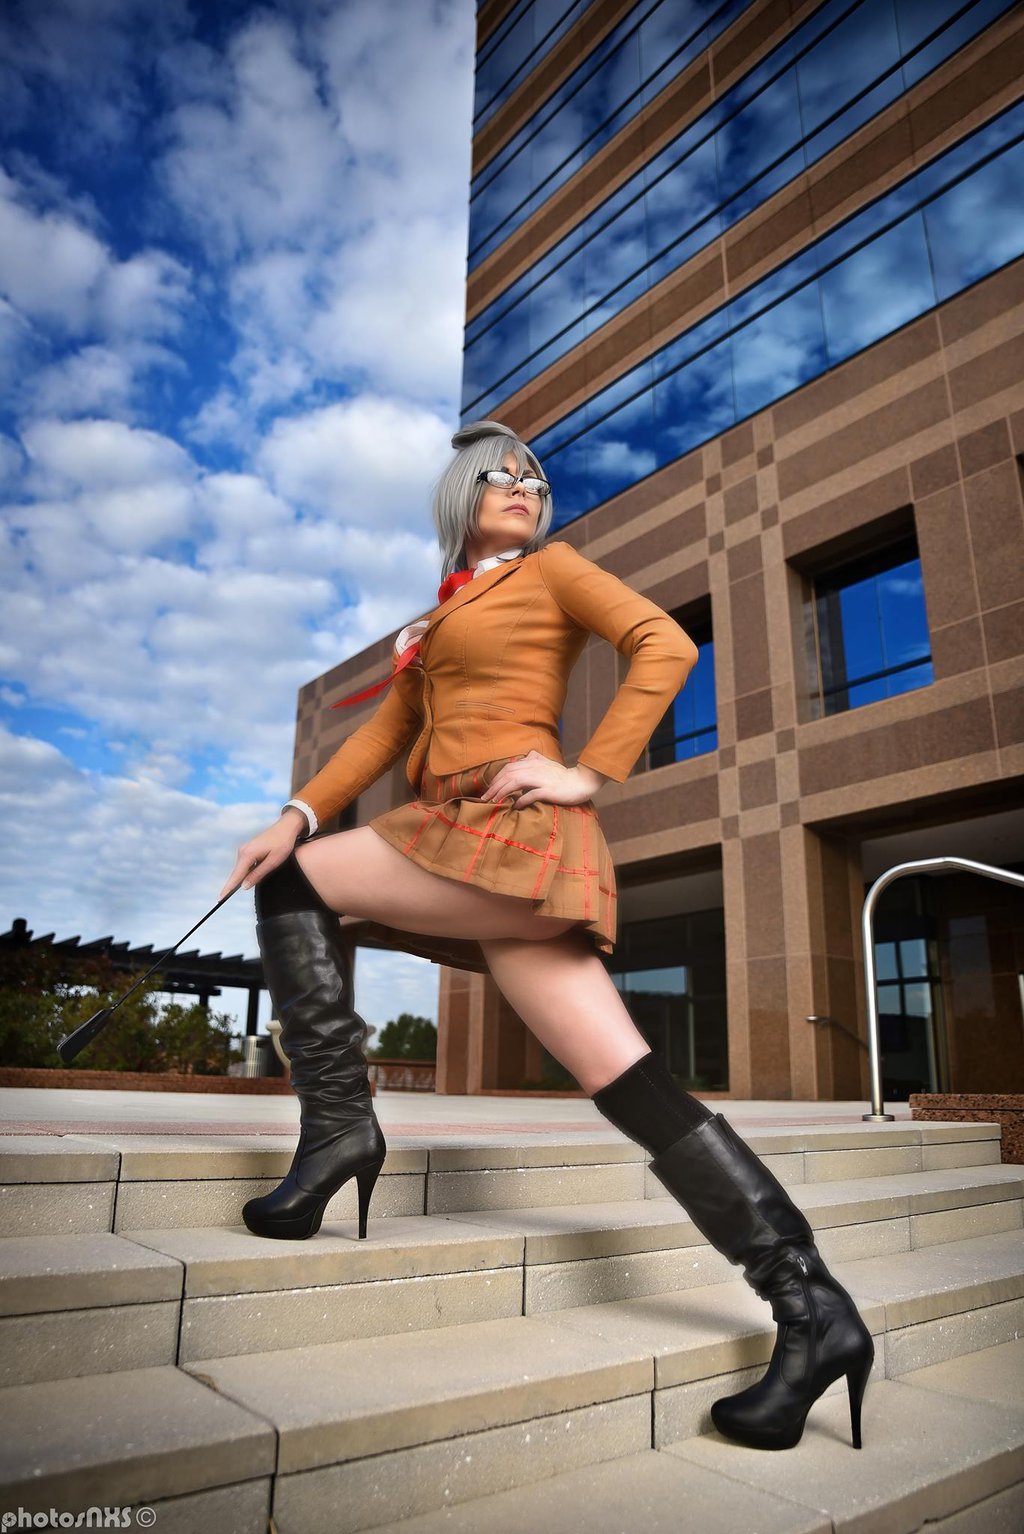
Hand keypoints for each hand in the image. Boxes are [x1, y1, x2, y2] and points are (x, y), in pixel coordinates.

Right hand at [219, 812, 303, 899]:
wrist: (286, 826)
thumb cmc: (283, 843)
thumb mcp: (273, 862)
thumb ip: (258, 874)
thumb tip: (243, 886)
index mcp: (248, 854)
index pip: (236, 876)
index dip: (228, 888)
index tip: (220, 899)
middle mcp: (243, 851)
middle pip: (237, 873)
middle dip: (236, 884)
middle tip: (234, 894)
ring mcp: (244, 849)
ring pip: (242, 869)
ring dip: (247, 876)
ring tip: (262, 872)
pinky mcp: (248, 849)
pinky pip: (246, 864)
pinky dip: (249, 870)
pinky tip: (261, 868)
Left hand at [479, 750, 605, 808]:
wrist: (582, 781)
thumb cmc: (563, 776)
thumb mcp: (548, 764)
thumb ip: (536, 759)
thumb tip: (526, 756)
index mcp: (533, 762)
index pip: (508, 768)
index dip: (496, 778)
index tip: (488, 789)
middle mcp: (534, 768)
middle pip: (508, 774)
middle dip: (494, 786)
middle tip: (485, 798)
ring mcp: (541, 779)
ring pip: (515, 782)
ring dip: (502, 792)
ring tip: (494, 802)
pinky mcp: (548, 790)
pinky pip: (530, 794)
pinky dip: (520, 800)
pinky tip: (514, 806)